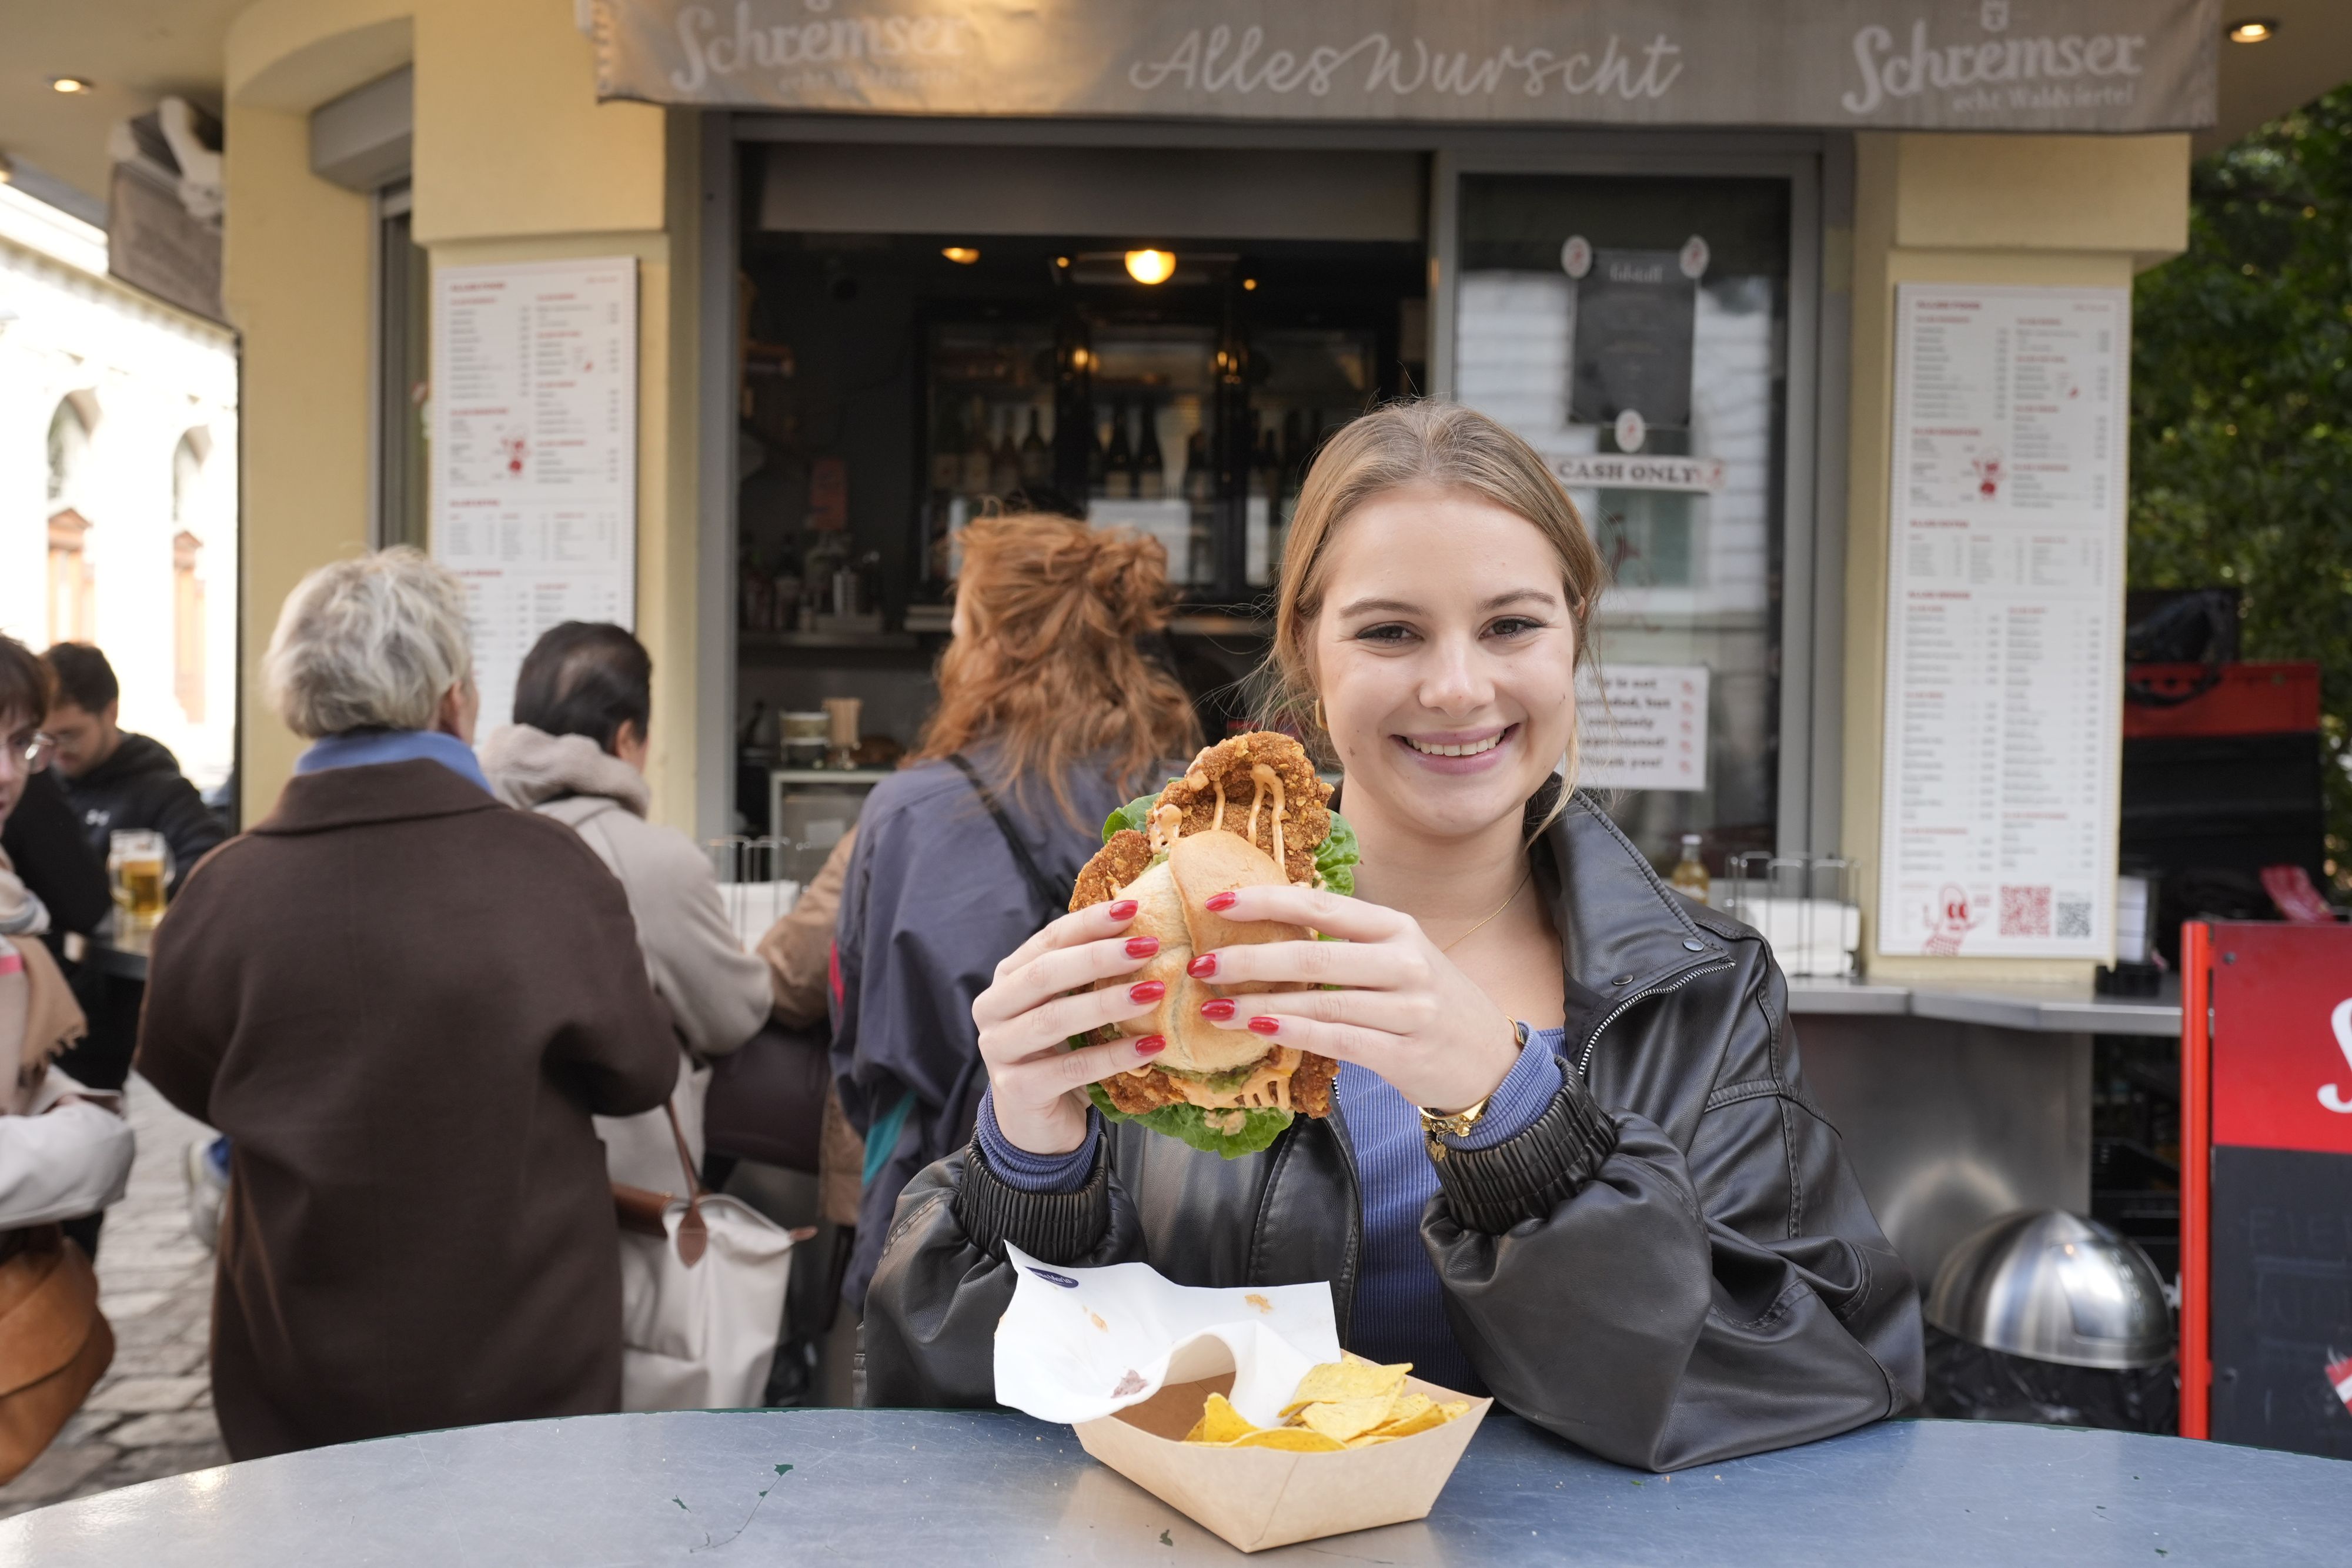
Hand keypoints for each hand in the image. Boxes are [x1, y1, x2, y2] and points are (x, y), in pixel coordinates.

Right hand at [972, 898, 1174, 1155]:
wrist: (1038, 1125)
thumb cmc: (1062, 1055)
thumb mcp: (1072, 1009)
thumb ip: (1090, 977)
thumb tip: (1146, 930)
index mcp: (1007, 979)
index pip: (1047, 941)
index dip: (1088, 923)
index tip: (1132, 908)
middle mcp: (992, 1009)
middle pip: (1044, 975)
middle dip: (1098, 957)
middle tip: (1148, 946)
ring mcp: (998, 1051)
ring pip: (1053, 1020)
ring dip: (1106, 1003)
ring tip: (1154, 992)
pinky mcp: (1017, 1090)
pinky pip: (1070, 1069)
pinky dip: (1113, 1056)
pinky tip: (1150, 1047)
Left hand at [1186, 885, 1520, 1113]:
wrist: (1490, 1059)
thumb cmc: (1426, 1001)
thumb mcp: (1397, 955)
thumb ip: (1346, 940)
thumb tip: (1267, 922)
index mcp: (1397, 927)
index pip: (1322, 907)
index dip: (1266, 902)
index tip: (1217, 903)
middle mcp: (1406, 962)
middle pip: (1313, 956)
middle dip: (1249, 959)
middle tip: (1201, 964)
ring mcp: (1409, 1010)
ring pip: (1321, 1002)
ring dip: (1259, 1003)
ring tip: (1214, 1005)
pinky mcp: (1405, 1054)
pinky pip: (1338, 1041)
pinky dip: (1295, 1033)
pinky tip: (1260, 1029)